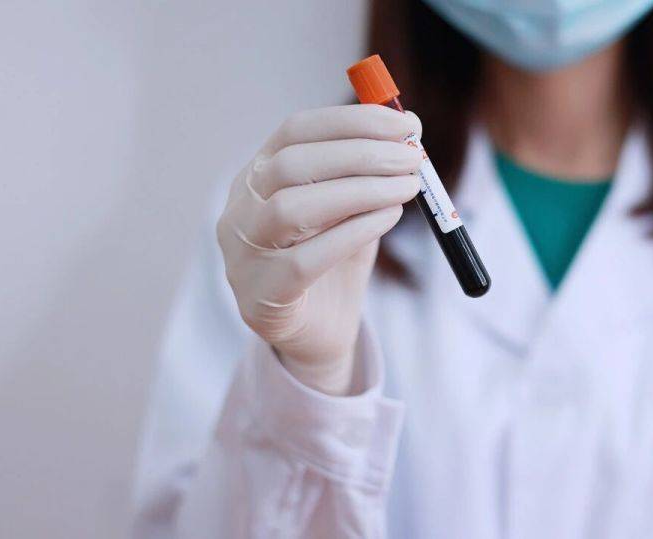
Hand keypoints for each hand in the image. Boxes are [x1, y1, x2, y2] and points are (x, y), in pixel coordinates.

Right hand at [216, 105, 421, 393]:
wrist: (321, 333)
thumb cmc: (335, 259)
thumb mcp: (353, 207)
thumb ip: (370, 172)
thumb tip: (409, 131)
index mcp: (257, 175)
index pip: (296, 130)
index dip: (353, 121)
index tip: (407, 124)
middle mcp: (240, 209)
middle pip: (291, 164)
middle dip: (361, 154)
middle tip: (412, 158)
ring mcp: (243, 254)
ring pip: (291, 208)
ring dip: (360, 191)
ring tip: (407, 187)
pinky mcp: (261, 296)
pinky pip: (305, 260)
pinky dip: (353, 233)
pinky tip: (389, 219)